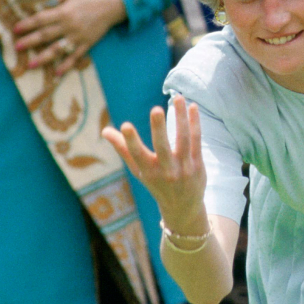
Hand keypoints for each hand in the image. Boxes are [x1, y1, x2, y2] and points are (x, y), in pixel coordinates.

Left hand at [12, 0, 126, 75]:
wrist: (115, 3)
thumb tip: (40, 3)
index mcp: (64, 11)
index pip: (41, 19)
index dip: (27, 24)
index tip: (15, 29)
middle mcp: (70, 26)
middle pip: (45, 35)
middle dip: (29, 42)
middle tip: (16, 47)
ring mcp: (79, 37)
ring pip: (58, 49)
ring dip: (43, 58)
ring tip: (31, 65)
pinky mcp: (88, 43)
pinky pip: (76, 56)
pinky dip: (67, 65)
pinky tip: (57, 72)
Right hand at [103, 95, 207, 230]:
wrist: (183, 207)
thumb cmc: (156, 183)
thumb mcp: (138, 170)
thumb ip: (123, 149)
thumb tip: (105, 130)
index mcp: (148, 172)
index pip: (137, 155)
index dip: (130, 141)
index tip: (125, 126)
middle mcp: (166, 171)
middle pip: (162, 147)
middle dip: (159, 129)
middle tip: (156, 109)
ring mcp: (184, 168)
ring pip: (183, 139)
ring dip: (181, 117)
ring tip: (178, 96)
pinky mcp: (198, 164)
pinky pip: (197, 140)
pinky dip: (195, 123)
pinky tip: (192, 107)